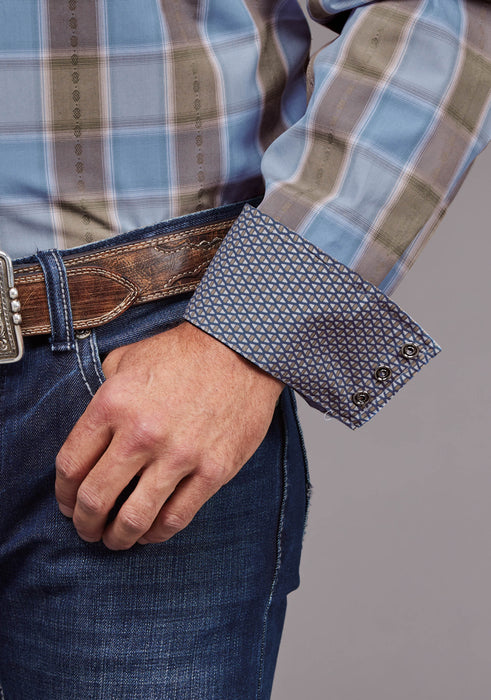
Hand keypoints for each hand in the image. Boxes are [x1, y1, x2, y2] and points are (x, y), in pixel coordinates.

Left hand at [55, 321, 283, 549]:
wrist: (240, 351)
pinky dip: (157, 534)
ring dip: (118, 537)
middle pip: (96, 498)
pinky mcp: (212, 470)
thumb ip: (102, 392)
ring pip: (134, 518)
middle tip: (87, 529)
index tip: (68, 504)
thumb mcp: (127, 359)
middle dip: (85, 523)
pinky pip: (177, 517)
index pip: (71, 465)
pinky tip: (151, 532)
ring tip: (116, 539)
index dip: (63, 494)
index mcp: (113, 405)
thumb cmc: (183, 354)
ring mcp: (179, 456)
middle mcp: (141, 434)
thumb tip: (91, 428)